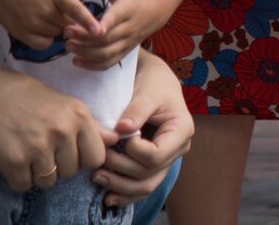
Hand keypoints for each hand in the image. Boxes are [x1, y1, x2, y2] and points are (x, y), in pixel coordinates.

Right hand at [0, 0, 100, 50]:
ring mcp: (32, 24)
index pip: (74, 9)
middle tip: (63, 10)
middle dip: (71, 19)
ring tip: (50, 15)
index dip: (87, 20)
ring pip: (57, 33)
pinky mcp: (21, 34)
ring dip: (58, 28)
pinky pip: (43, 44)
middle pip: (69, 23)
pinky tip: (43, 28)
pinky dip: (46, 39)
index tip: (99, 30)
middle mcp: (44, 10)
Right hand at [0, 66, 109, 192]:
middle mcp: (63, 132)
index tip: (71, 152)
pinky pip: (24, 185)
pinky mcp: (15, 160)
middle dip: (59, 166)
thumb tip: (115, 139)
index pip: (96, 158)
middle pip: (72, 172)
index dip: (83, 159)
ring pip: (49, 181)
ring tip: (29, 153)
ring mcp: (39, 147)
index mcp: (80, 117)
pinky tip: (15, 159)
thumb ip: (91, 127)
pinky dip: (18, 178)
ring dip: (38, 173)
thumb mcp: (67, 105)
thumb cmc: (32, 99)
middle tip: (44, 149)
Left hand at [63, 0, 170, 70]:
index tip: (88, 26)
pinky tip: (77, 61)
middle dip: (84, 38)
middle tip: (65, 33)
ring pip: (107, 53)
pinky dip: (93, 65)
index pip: (115, 18)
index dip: (103, 25)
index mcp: (128, 8)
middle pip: (106, 39)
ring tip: (68, 46)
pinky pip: (110, 63)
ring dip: (86, 53)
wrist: (158, 10)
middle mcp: (129, 27)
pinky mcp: (125, 51)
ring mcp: (128, 41)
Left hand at [93, 53, 193, 207]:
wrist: (153, 80)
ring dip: (120, 185)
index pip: (156, 155)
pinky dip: (126, 194)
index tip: (117, 135)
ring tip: (97, 177)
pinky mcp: (154, 164)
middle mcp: (177, 148)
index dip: (133, 151)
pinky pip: (143, 186)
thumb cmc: (152, 82)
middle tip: (98, 158)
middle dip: (120, 169)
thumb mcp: (147, 91)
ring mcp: (166, 159)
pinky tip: (109, 197)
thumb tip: (122, 129)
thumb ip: (137, 110)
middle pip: (148, 173)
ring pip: (146, 185)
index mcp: (181, 130)